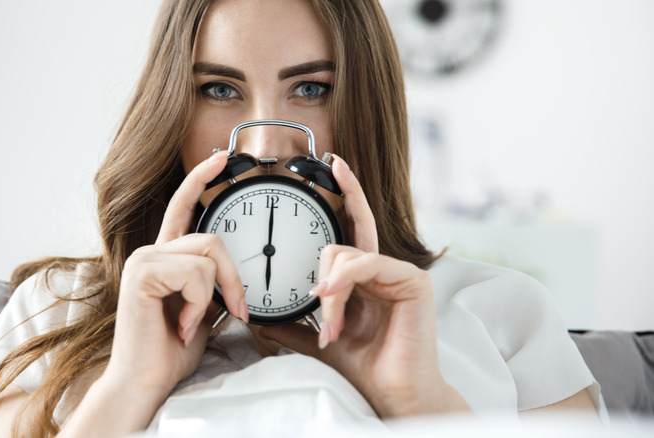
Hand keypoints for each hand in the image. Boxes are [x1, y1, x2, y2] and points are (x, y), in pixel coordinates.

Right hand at [103, 151, 248, 405]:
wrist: (147, 381)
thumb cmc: (171, 351)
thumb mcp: (204, 309)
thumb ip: (214, 283)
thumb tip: (237, 274)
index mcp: (165, 257)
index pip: (183, 207)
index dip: (201, 179)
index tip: (220, 158)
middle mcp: (151, 253)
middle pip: (212, 239)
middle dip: (233, 278)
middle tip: (237, 310)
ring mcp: (144, 260)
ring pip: (208, 255)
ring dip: (215, 295)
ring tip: (193, 322)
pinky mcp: (142, 273)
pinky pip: (196, 274)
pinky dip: (200, 304)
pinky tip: (181, 324)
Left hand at [260, 155, 468, 417]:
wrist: (394, 395)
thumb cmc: (366, 369)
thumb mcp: (320, 340)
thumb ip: (296, 325)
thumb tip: (262, 318)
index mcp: (366, 278)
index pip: (353, 228)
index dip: (346, 194)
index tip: (334, 165)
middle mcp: (384, 269)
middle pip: (345, 240)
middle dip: (323, 276)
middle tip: (323, 314)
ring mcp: (401, 273)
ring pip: (347, 255)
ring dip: (329, 293)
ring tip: (329, 328)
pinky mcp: (414, 282)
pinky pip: (366, 265)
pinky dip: (342, 284)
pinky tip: (332, 303)